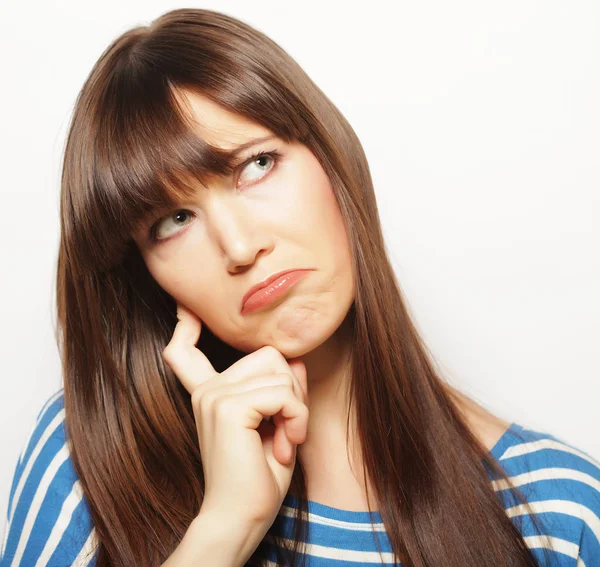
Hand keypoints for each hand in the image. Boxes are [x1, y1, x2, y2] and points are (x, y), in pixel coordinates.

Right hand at [162, 303, 308, 527]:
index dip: (183, 325)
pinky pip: (282, 393)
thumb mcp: (278, 425)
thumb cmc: (259, 479)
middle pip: (271, 354)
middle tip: (287, 430)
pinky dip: (296, 418)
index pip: (184, 350)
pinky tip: (285, 445)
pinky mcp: (227, 406)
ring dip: (297, 409)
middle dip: (293, 391)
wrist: (240, 520)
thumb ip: (284, 390)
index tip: (182, 307)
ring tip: (285, 440)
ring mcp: (214, 395)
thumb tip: (296, 359)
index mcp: (210, 393)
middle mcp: (207, 389)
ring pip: (281, 370)